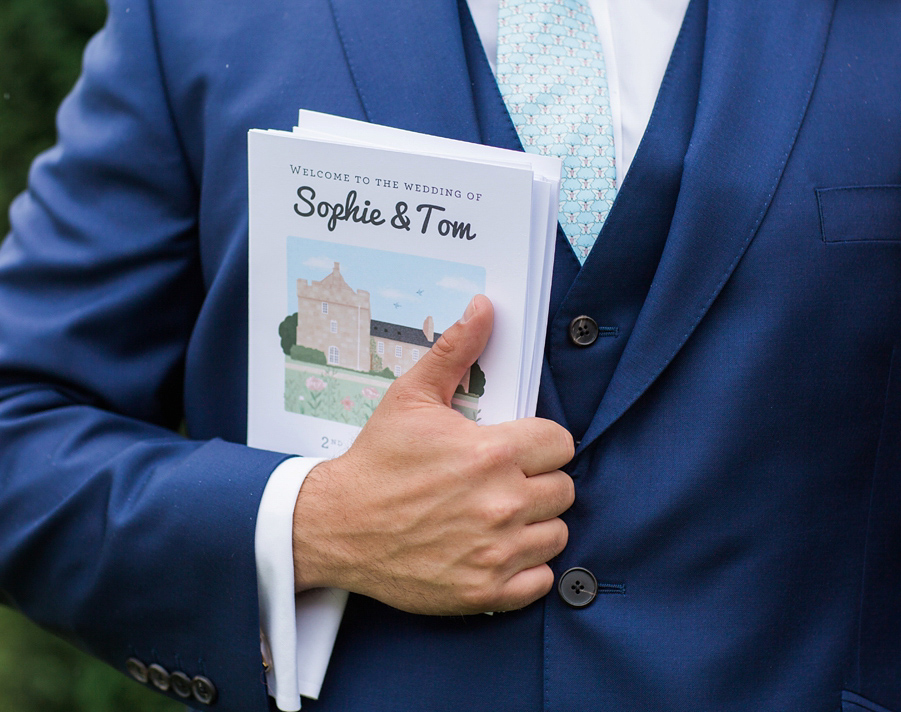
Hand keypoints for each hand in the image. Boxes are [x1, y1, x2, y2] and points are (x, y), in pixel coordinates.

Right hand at [291, 295, 575, 614]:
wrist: (336, 527)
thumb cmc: (376, 462)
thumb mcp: (410, 397)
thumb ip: (455, 351)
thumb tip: (484, 309)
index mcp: (491, 453)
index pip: (560, 443)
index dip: (540, 443)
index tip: (517, 448)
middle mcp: (502, 503)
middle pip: (564, 488)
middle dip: (539, 481)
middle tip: (504, 482)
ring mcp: (496, 551)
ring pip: (556, 533)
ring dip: (535, 524)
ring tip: (500, 515)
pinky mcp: (486, 590)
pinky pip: (541, 578)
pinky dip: (526, 567)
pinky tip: (498, 549)